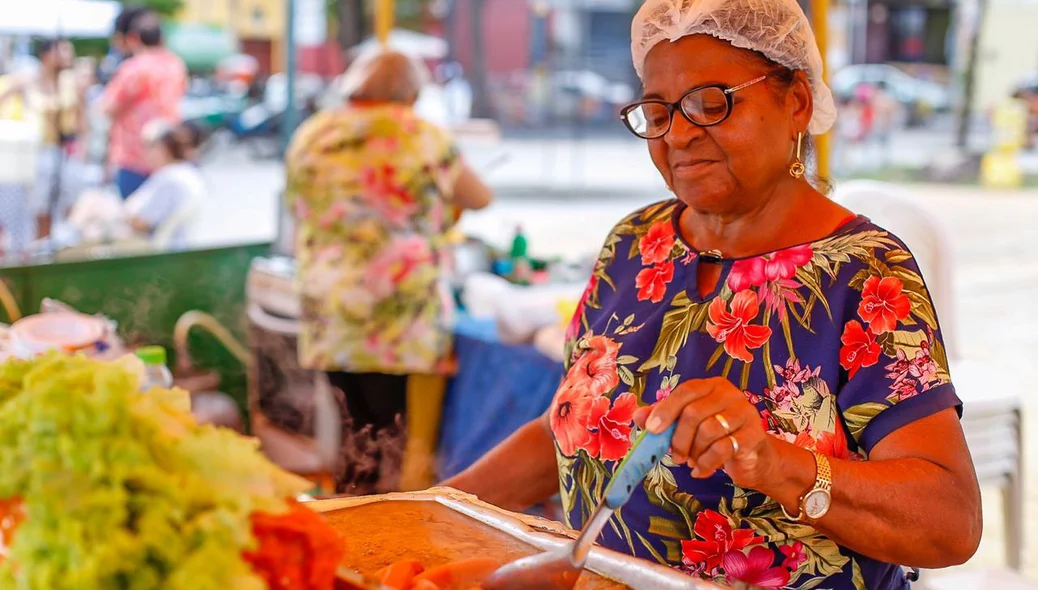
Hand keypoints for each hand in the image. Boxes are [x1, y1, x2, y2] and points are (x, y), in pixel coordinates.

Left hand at [633, 377, 777, 489]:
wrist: (752, 457)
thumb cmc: (715, 437)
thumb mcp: (687, 426)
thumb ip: (664, 418)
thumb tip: (638, 416)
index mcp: (711, 386)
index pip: (686, 391)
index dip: (666, 410)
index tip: (651, 429)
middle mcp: (730, 394)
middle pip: (694, 413)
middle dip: (679, 439)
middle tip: (675, 457)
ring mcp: (744, 413)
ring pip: (709, 431)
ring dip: (694, 452)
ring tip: (691, 462)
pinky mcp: (753, 435)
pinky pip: (723, 449)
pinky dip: (706, 464)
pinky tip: (700, 471)